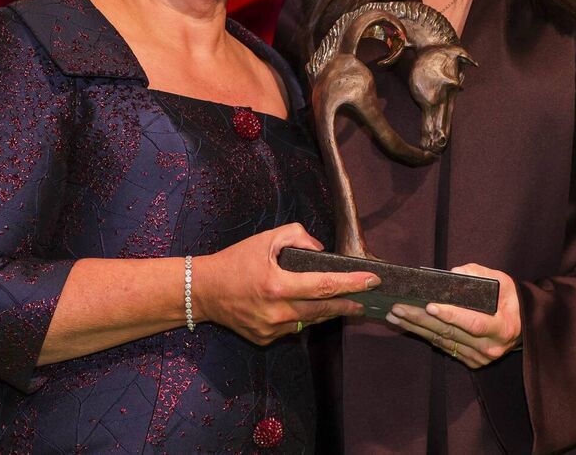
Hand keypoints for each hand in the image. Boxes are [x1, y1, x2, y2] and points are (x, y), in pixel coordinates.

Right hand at [192, 223, 378, 344]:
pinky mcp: (265, 339)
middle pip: (324, 310)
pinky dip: (303, 318)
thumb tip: (319, 251)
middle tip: (366, 298)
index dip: (352, 284)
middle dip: (348, 304)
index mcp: (277, 286)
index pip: (324, 286)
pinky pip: (293, 329)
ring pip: (310, 322)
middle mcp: (276, 312)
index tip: (372, 281)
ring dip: (328, 312)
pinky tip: (308, 308)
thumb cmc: (234, 261)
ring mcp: (271, 329)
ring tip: (345, 303)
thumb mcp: (264, 239)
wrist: (203, 290)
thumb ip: (296, 236)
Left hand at [385, 263, 520, 368]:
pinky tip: (408, 325)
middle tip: (399, 307)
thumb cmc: (510, 300)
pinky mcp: (471, 361)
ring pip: (443, 341)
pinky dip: (425, 335)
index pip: (473, 322)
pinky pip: (444, 346)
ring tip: (395, 315)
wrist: (522, 326)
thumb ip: (479, 275)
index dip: (451, 314)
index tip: (430, 304)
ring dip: (416, 328)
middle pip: (451, 333)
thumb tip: (452, 274)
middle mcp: (490, 347)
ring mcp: (480, 358)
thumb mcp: (503, 282)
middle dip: (422, 319)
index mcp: (502, 328)